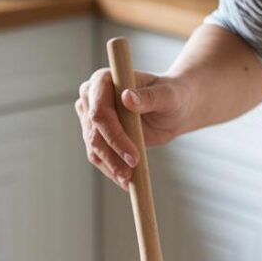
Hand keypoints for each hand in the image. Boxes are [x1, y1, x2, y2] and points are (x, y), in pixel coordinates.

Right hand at [74, 68, 190, 190]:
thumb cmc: (172, 96)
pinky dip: (111, 169)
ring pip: (94, 147)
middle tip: (132, 173)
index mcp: (104, 80)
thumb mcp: (168, 96)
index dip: (114, 135)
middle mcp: (91, 96)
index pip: (100, 109)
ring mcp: (90, 117)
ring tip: (129, 180)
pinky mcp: (95, 134)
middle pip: (94, 131)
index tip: (133, 156)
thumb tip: (127, 97)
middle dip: (113, 155)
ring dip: (111, 166)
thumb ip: (150, 96)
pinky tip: (125, 180)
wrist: (171, 110)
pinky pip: (98, 156)